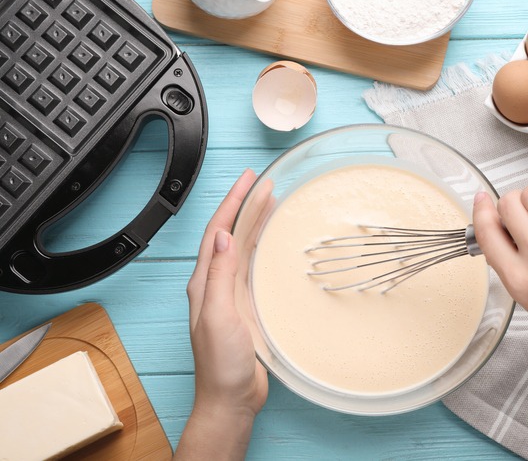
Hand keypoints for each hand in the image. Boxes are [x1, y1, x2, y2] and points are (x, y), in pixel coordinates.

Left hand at [176, 169, 270, 459]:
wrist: (230, 398)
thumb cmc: (219, 364)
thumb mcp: (218, 315)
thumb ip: (220, 275)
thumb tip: (225, 234)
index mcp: (204, 282)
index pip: (218, 231)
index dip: (232, 202)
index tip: (248, 179)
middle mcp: (216, 283)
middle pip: (231, 233)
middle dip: (245, 205)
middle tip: (263, 182)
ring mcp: (232, 294)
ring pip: (244, 248)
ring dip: (255, 223)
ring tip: (271, 202)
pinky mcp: (248, 306)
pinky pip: (254, 267)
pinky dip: (263, 248)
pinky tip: (273, 242)